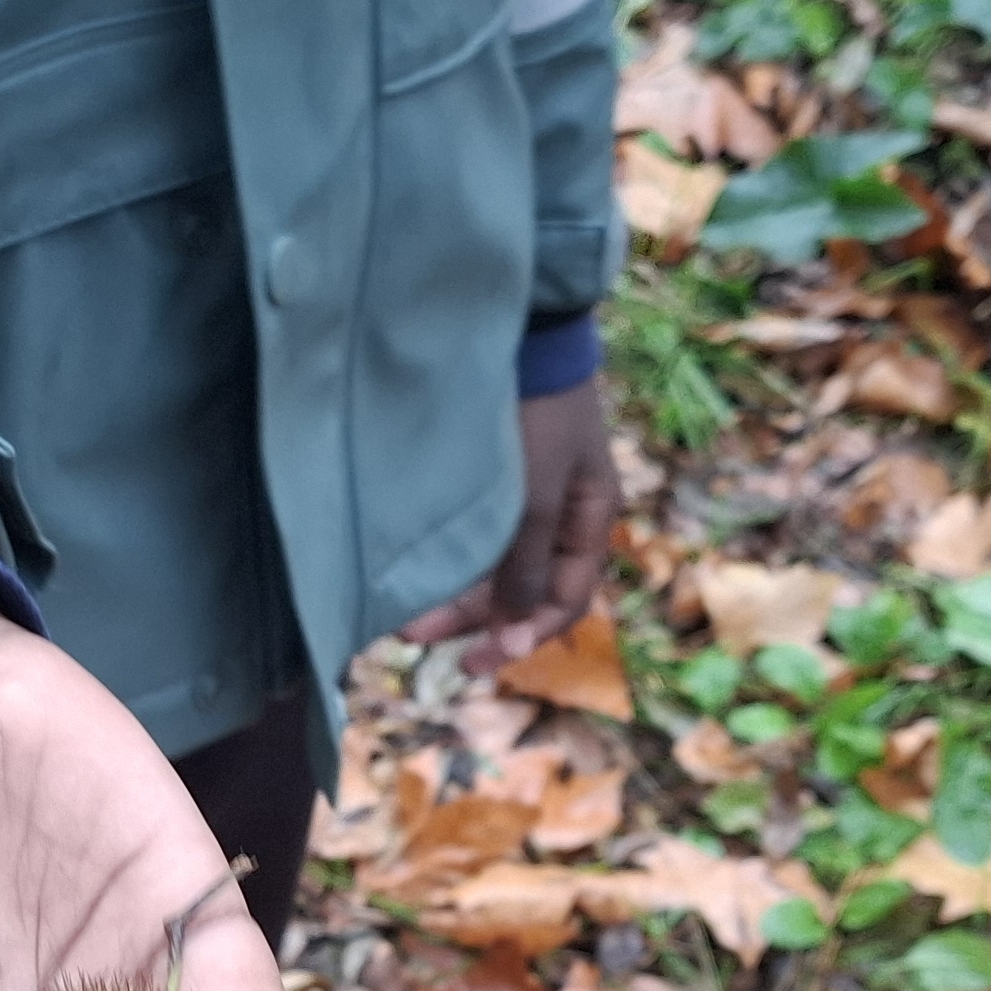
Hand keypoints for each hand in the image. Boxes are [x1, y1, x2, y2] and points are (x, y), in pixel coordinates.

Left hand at [402, 373, 615, 669]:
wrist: (521, 329)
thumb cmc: (539, 411)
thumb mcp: (536, 495)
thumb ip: (526, 563)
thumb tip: (515, 630)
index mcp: (589, 518)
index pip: (565, 598)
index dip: (527, 636)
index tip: (480, 661)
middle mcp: (560, 511)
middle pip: (521, 586)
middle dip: (473, 618)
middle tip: (416, 640)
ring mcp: (527, 491)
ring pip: (493, 563)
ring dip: (453, 593)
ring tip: (402, 616)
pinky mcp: (493, 474)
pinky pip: (475, 534)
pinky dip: (450, 558)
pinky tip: (415, 573)